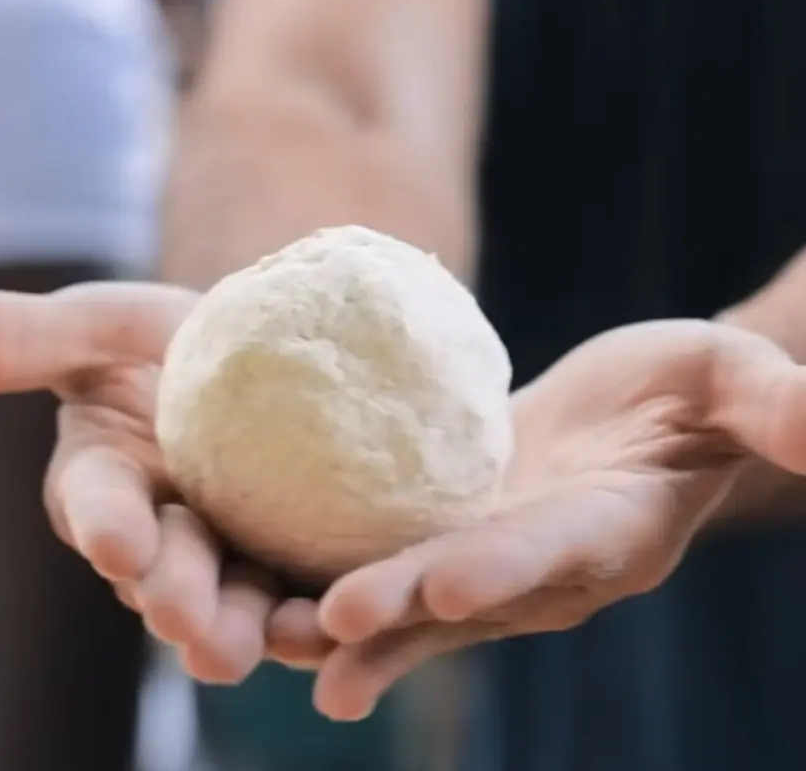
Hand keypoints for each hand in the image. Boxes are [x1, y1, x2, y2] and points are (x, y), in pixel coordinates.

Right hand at [0, 283, 331, 680]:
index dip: (104, 522)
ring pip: (239, 600)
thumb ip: (19, 338)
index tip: (117, 540)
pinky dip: (325, 613)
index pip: (97, 505)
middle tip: (193, 626)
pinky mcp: (300, 557)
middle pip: (169, 571)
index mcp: (108, 483)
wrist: (275, 352)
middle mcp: (165, 532)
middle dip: (178, 598)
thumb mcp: (104, 324)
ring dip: (252, 627)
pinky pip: (308, 591)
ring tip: (276, 642)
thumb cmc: (175, 337)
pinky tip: (349, 623)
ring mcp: (234, 551)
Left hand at [310, 320, 805, 719]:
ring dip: (340, 621)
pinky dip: (326, 577)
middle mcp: (541, 565)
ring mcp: (487, 555)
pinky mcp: (444, 529)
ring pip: (410, 599)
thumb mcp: (729, 380)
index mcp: (609, 532)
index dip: (504, 570)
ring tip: (268, 636)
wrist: (629, 412)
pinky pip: (383, 557)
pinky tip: (263, 585)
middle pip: (464, 592)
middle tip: (323, 631)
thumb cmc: (687, 390)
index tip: (445, 585)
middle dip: (399, 613)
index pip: (553, 555)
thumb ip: (770, 407)